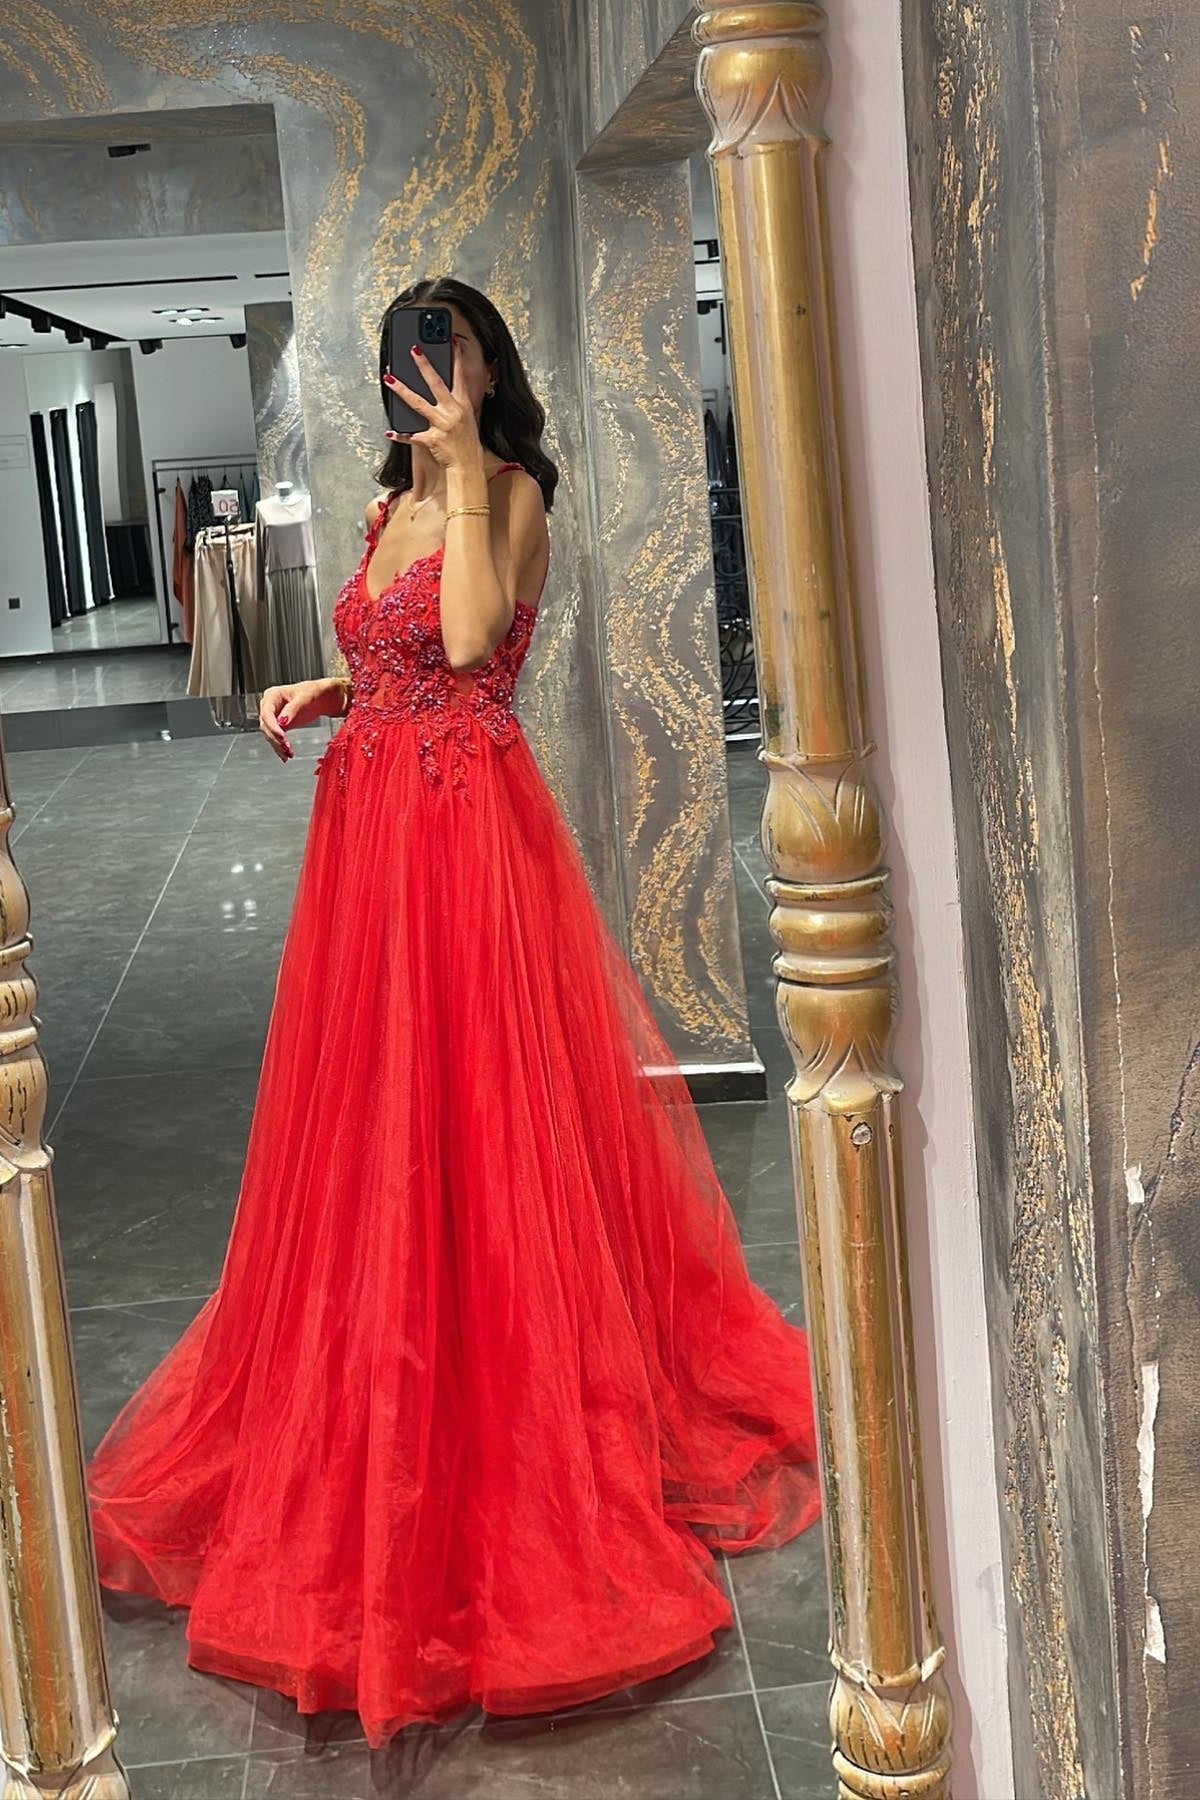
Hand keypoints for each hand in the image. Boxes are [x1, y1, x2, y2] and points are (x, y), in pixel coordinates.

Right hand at [259, 680, 339, 760]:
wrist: (320, 698)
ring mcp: (273, 717)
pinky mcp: (279, 726)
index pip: (266, 713)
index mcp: (272, 695)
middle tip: (287, 748)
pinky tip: (286, 755)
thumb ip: (292, 709)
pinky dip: (280, 748)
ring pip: (270, 734)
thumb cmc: (312, 692)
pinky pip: (276, 738)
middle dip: (276, 738)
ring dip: (278, 745)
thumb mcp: (304, 698)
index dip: (272, 726)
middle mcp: (269, 706)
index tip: (282, 736)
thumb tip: (282, 722)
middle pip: (266, 726)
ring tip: (289, 754)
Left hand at [384, 345, 481, 470]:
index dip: (456, 358)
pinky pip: (412, 436)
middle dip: (424, 365)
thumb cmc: (466, 443)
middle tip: (413, 350)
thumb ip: (455, 403)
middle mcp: (452, 412)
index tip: (452, 342)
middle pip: (435, 383)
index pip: (459, 377)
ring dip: (401, 390)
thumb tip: (440, 390)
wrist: (468, 466)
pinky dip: (401, 435)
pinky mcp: (432, 439)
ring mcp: (442, 425)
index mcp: (463, 405)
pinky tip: (391, 431)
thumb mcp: (466, 419)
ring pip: (417, 403)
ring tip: (389, 378)